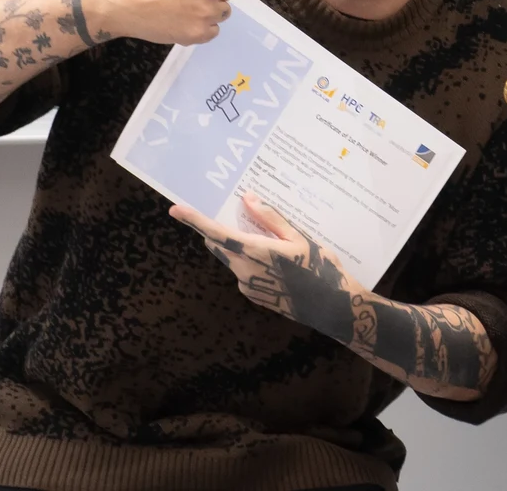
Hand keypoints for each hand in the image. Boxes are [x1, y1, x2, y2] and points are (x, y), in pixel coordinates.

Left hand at [171, 192, 363, 344]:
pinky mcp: (253, 295)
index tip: (176, 209)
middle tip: (234, 217)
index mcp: (255, 251)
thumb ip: (270, 219)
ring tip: (268, 241)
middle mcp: (244, 270)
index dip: (194, 220)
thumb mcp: (299, 238)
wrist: (330, 307)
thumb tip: (248, 199)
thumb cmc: (319, 268)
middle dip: (218, 230)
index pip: (216, 233)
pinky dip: (250, 261)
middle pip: (219, 245)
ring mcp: (246, 285)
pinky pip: (243, 272)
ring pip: (231, 258)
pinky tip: (276, 262)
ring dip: (238, 246)